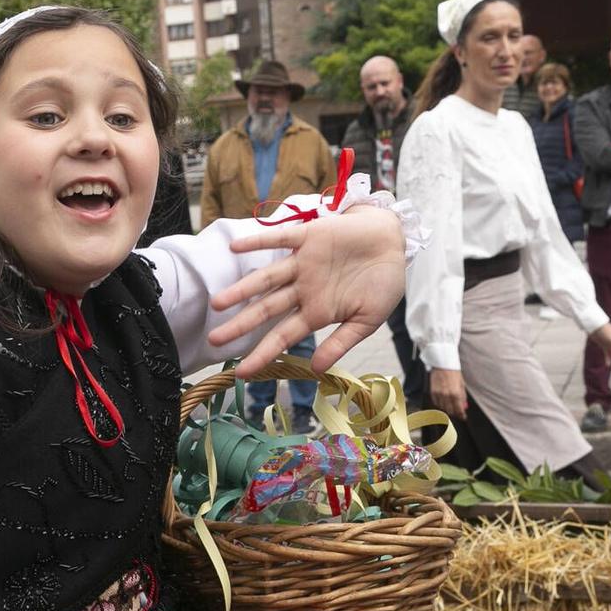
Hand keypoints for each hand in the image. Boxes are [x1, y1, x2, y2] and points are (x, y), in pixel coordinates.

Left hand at [210, 202, 406, 376]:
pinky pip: (279, 238)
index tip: (242, 373)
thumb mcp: (367, 321)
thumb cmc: (383, 282)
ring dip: (242, 289)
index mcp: (315, 312)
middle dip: (240, 325)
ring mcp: (303, 263)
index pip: (282, 337)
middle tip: (214, 341)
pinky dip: (259, 241)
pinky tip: (236, 247)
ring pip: (266, 279)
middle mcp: (302, 289)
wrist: (395, 243)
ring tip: (218, 303)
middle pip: (265, 310)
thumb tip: (319, 370)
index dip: (262, 354)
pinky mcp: (308, 237)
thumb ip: (341, 342)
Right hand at [429, 367, 467, 419]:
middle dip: (455, 412)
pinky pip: (436, 403)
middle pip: (450, 410)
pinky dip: (440, 404)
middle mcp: (446, 395)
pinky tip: (443, 402)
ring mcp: (438, 394)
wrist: (442, 364)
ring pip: (443, 408)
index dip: (461, 415)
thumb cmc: (453, 372)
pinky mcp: (432, 392)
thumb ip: (463, 396)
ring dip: (447, 408)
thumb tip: (464, 405)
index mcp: (456, 393)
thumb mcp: (462, 384)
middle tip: (457, 412)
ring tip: (450, 406)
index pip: (459, 409)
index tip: (463, 417)